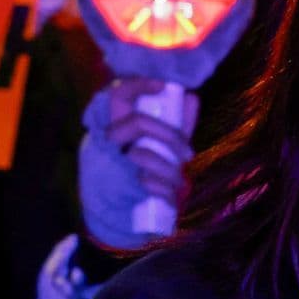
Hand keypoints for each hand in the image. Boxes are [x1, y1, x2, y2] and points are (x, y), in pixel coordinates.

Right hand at [79, 79, 196, 248]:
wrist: (112, 213)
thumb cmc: (134, 172)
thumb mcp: (153, 145)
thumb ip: (173, 123)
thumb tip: (191, 97)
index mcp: (113, 125)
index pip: (117, 95)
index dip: (137, 85)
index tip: (161, 85)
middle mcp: (108, 141)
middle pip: (137, 123)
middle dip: (169, 135)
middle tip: (188, 154)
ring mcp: (110, 162)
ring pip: (145, 156)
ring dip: (170, 172)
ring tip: (178, 183)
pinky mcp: (117, 186)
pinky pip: (149, 184)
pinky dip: (165, 193)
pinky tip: (168, 199)